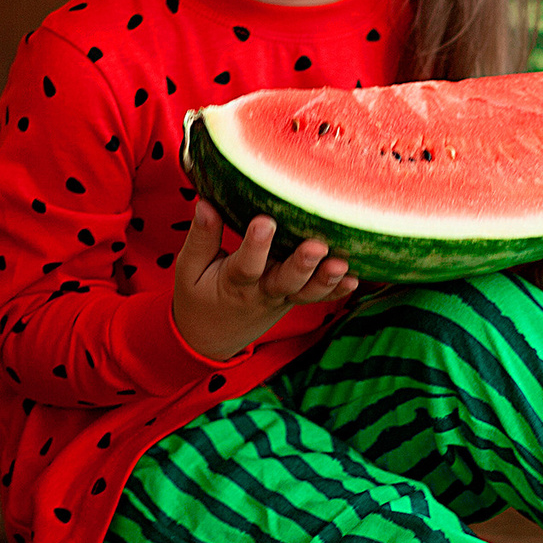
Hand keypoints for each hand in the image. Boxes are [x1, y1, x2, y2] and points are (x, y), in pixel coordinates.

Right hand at [171, 199, 357, 360]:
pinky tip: (354, 280)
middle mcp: (262, 292)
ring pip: (306, 292)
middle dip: (301, 265)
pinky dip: (335, 291)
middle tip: (316, 247)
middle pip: (285, 281)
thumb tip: (205, 203)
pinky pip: (316, 298)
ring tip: (341, 265)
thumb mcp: (188, 270)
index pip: (245, 265)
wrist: (209, 340)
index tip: (264, 221)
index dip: (255, 245)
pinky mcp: (293, 299)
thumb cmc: (198, 297)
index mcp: (233, 283)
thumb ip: (201, 238)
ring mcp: (282, 298)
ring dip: (325, 280)